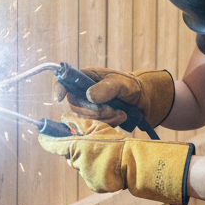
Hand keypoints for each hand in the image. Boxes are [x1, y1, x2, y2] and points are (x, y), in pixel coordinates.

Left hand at [38, 114, 193, 204]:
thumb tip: (64, 117)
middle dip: (79, 151)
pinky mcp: (94, 185)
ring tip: (107, 157)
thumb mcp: (98, 128)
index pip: (54, 145)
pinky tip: (110, 168)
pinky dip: (99, 173)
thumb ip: (79, 123)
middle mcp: (77, 163)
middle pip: (72, 157)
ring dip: (91, 162)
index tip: (41, 136)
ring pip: (83, 167)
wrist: (132, 164)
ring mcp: (85, 176)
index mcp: (76, 148)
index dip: (46, 141)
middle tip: (95, 146)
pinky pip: (92, 178)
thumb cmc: (116, 143)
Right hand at [54, 67, 174, 127]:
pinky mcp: (95, 121)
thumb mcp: (123, 83)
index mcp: (87, 77)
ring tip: (121, 113)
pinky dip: (107, 125)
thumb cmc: (133, 87)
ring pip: (84, 119)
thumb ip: (108, 87)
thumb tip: (89, 95)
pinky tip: (120, 118)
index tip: (58, 98)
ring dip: (104, 119)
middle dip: (94, 111)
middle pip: (75, 106)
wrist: (146, 102)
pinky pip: (93, 127)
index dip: (59, 88)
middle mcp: (84, 93)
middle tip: (114, 110)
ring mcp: (89, 108)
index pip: (65, 81)